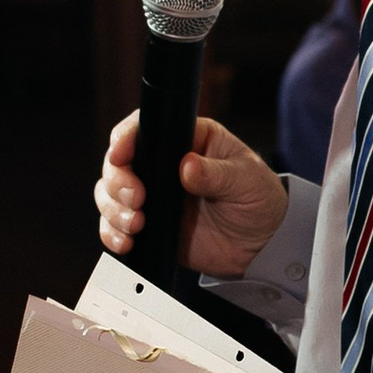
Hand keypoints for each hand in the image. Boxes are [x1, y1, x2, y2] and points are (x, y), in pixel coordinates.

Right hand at [95, 113, 288, 276]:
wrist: (262, 244)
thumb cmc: (259, 199)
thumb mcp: (246, 181)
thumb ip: (217, 174)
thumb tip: (187, 166)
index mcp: (187, 139)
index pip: (145, 128)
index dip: (125, 139)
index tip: (120, 156)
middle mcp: (163, 163)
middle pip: (118, 162)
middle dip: (117, 181)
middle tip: (136, 199)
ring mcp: (153, 194)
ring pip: (110, 193)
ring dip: (113, 208)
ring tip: (136, 225)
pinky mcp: (148, 223)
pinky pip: (115, 225)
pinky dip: (112, 233)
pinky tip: (126, 242)